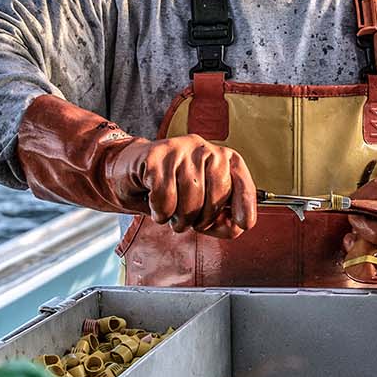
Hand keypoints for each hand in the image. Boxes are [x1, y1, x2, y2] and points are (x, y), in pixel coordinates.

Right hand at [103, 134, 257, 235]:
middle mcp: (205, 149)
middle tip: (188, 221)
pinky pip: (165, 199)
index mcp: (223, 159)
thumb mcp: (200, 205)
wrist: (131, 172)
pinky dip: (160, 212)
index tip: (243, 224)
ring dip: (178, 220)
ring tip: (171, 212)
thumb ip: (220, 218)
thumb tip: (236, 227)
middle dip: (202, 221)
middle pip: (216, 199)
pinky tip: (156, 205)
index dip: (245, 207)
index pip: (243, 184)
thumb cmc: (171, 189)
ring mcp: (181, 150)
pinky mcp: (157, 157)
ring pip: (190, 202)